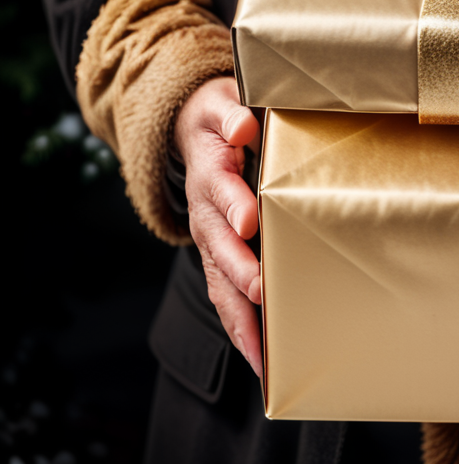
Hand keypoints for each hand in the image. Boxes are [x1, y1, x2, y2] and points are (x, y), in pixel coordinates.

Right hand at [175, 76, 262, 375]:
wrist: (193, 129)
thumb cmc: (221, 116)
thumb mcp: (222, 102)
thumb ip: (231, 113)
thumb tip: (243, 124)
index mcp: (211, 167)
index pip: (220, 186)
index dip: (233, 203)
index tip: (249, 220)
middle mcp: (205, 209)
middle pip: (217, 243)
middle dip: (238, 268)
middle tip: (260, 289)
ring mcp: (208, 237)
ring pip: (218, 281)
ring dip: (238, 315)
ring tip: (260, 351)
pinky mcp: (216, 258)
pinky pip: (224, 297)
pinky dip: (241, 329)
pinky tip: (261, 361)